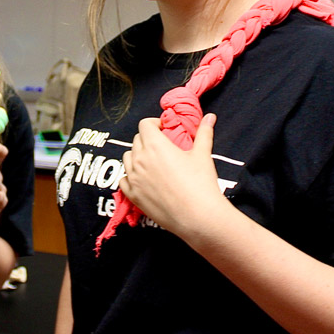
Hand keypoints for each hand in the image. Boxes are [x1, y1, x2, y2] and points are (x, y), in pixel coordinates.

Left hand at [120, 113, 225, 235]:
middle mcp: (140, 159)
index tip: (164, 130)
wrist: (198, 216)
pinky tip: (143, 179)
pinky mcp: (133, 195)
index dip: (154, 124)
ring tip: (153, 163)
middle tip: (162, 147)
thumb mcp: (202, 154)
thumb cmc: (200, 183)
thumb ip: (204, 132)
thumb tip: (210, 117)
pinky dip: (131, 176)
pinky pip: (123, 179)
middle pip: (137, 140)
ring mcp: (134, 178)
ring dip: (137, 156)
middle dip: (148, 139)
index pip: (145, 125)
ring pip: (127, 158)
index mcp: (155, 145)